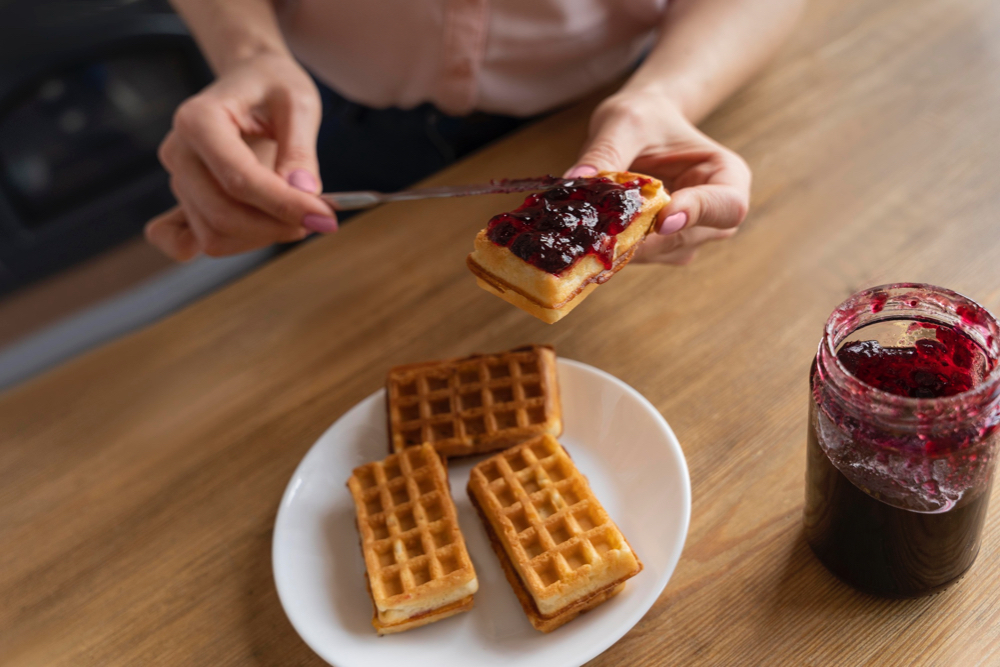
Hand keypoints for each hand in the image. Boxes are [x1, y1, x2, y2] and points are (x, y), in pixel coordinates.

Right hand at [146, 52, 336, 260]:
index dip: (284, 205)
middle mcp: (178, 152)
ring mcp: (177, 179)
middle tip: (319, 218)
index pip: (239, 179)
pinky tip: (252, 237)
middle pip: (222, 215)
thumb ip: (299, 151)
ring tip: (297, 214)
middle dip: (276, 226)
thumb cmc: (273, 85)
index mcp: (198, 120)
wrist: (250, 79)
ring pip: (213, 235)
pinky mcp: (184, 199)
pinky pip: (186, 240)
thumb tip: (303, 194)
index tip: (325, 216)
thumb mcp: (299, 103)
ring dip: (262, 237)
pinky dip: (223, 245)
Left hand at [565, 89, 750, 264]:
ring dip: (625, 245)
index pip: (727, 207)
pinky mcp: (658, 249)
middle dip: (646, 238)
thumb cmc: (644, 116)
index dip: (699, 214)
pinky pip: (640, 256)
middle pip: (689, 238)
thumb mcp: (625, 121)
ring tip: (590, 229)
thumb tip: (577, 180)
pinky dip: (614, 248)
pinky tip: (589, 234)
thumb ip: (607, 149)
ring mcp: (688, 236)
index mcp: (727, 176)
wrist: (639, 127)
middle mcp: (714, 215)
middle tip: (605, 234)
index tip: (664, 218)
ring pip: (660, 252)